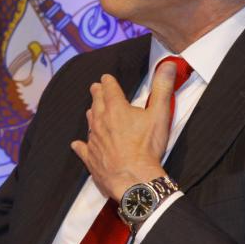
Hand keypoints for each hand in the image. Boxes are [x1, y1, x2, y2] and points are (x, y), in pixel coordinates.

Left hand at [70, 60, 177, 200]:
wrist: (134, 178)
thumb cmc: (147, 147)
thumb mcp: (160, 114)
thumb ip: (163, 88)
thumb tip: (168, 65)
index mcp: (116, 108)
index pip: (109, 88)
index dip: (108, 81)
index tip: (106, 78)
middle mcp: (101, 121)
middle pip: (96, 102)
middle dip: (97, 93)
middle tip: (95, 88)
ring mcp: (93, 139)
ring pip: (89, 122)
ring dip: (91, 114)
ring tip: (92, 111)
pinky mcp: (91, 157)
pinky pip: (82, 148)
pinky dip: (80, 144)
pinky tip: (77, 144)